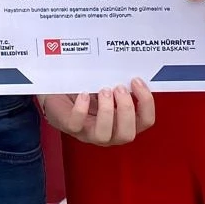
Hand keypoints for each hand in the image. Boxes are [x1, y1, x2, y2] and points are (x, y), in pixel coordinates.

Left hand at [39, 80, 154, 145]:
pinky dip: (81, 109)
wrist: (58, 92)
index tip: (136, 81)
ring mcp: (89, 132)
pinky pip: (76, 124)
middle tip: (119, 88)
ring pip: (104, 135)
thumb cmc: (87, 89)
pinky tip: (83, 94)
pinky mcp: (70, 126)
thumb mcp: (106, 85)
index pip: (145, 121)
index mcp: (123, 122)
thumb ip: (120, 83)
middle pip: (127, 134)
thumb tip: (130, 68)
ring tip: (103, 90)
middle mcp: (109, 132)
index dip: (146, 103)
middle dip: (126, 110)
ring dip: (106, 112)